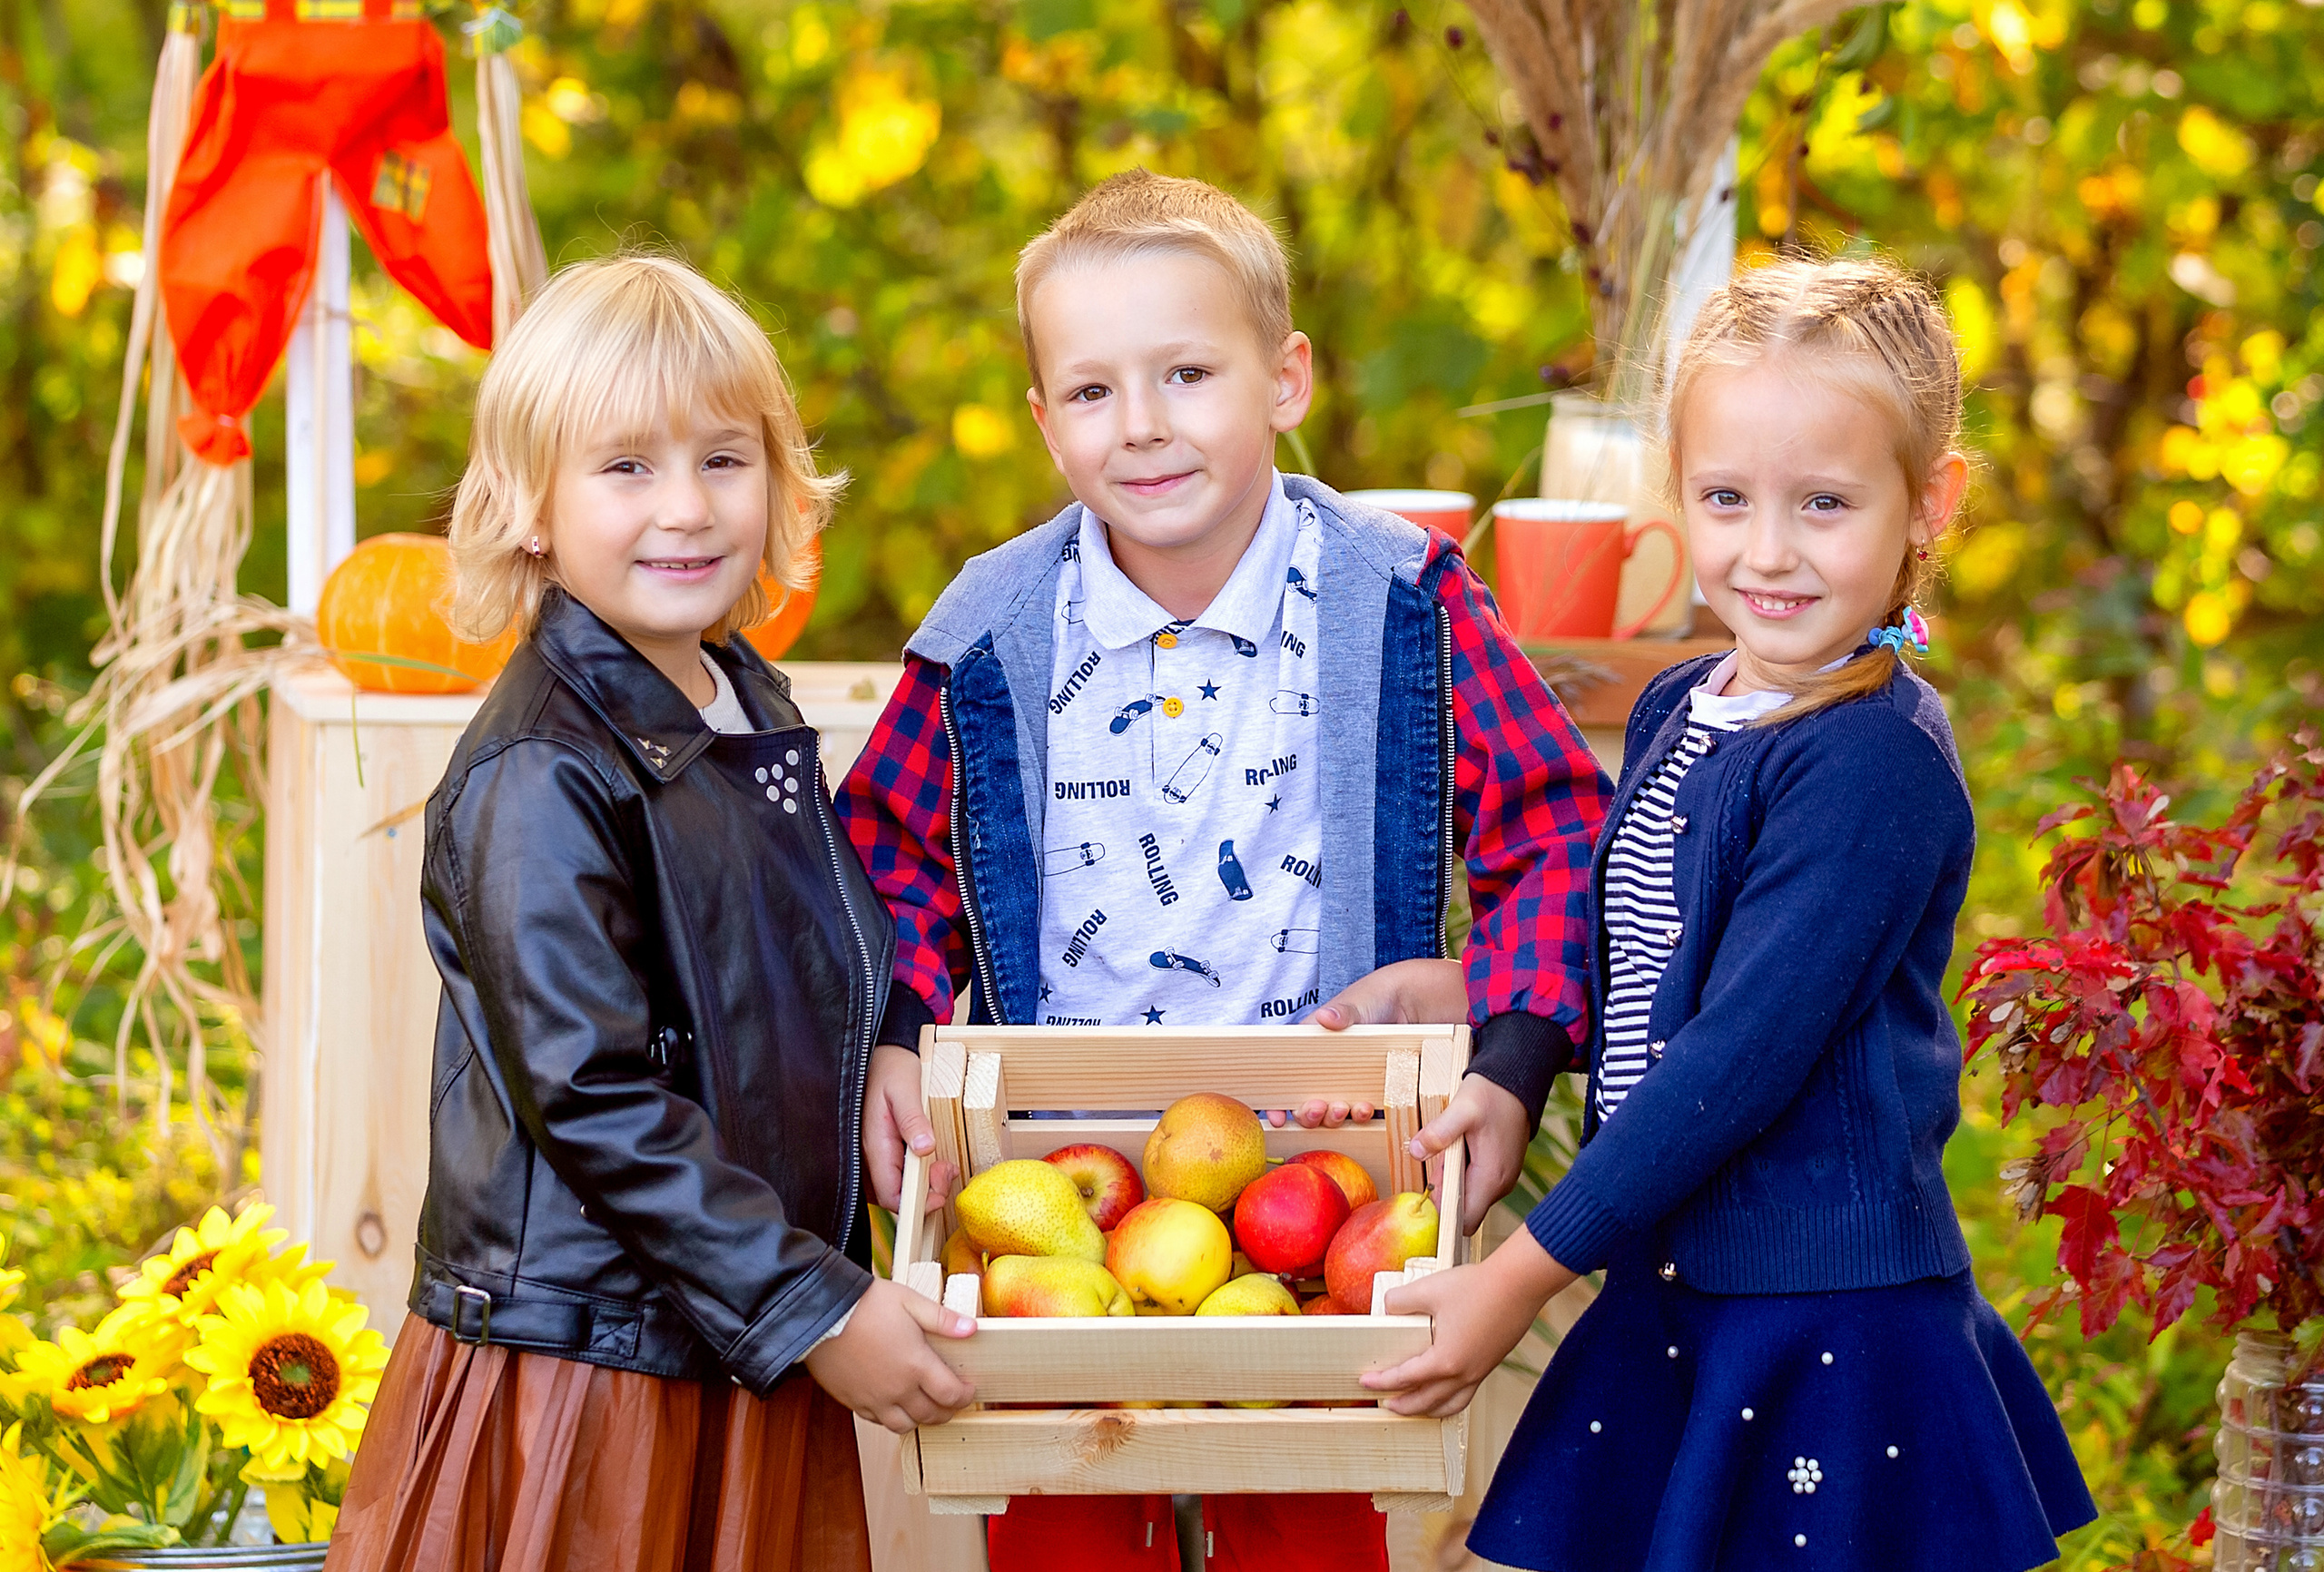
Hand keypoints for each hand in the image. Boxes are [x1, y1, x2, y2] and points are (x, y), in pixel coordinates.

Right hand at [803, 1277, 976, 1431]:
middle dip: (948, 1411)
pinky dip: (892, 1417)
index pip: (950, 1394)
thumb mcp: (909, 1302)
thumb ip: (942, 1319)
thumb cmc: (866, 1304)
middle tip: (952, 1400)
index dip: (965, 1395)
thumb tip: (971, 1329)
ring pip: (905, 1426)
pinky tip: (895, 1403)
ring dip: (920, 1419)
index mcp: (916, 1365)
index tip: (969, 1389)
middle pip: (931, 1415)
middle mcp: (897, 1389)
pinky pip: (878, 1421)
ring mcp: (874, 1399)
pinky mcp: (854, 1401)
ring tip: (925, 1406)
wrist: (821, 1314)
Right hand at [863, 1044, 954, 1210]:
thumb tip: (924, 1147)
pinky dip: (917, 1174)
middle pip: (893, 1196)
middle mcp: (871, 1153)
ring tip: (944, 1164)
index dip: (914, 1204)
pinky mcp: (884, 1148)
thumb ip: (913, 1119)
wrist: (881, 1051)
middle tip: (947, 1170)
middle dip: (924, 1194)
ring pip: (896, 1187)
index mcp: (874, 1143)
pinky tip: (931, 1157)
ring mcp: (876, 1152)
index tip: (939, 1193)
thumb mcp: (905, 1088)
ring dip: (923, 1184)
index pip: (889, 1194)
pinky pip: (897, 1173)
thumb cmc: (890, 1066)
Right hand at [1271, 959, 1463, 1127]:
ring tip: (1342, 1108)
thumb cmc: (1377, 997)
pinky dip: (1360, 1115)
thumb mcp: (1357, 1002)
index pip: (1285, 1076)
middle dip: (1307, 1114)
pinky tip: (1366, 1108)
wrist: (1416, 1004)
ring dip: (1332, 1117)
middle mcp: (1326, 1069)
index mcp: (1311, 1047)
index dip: (1276, 1101)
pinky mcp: (1370, 1090)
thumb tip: (1326, 1017)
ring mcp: (1348, 1082)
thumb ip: (1341, 1012)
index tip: (1275, 1116)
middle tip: (1316, 1108)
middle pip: (1305, 1103)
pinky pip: (1359, 1113)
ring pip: (1330, 1112)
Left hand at [1360, 1229, 1575, 1416]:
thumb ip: (1401, 1300)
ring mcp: (1480, 1371)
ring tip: (1415, 1407)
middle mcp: (1464, 1373)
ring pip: (1450, 1405)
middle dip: (1403, 1405)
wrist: (1520, 1284)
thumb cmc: (1478, 1287)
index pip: (1405, 1378)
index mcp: (1445, 1360)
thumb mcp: (1430, 1289)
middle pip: (1427, 1401)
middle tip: (1386, 1404)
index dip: (1383, 1382)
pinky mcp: (1490, 1363)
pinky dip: (1450, 1401)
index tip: (1365, 1382)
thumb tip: (1387, 1308)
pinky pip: (1467, 1395)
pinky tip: (1446, 1390)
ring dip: (1428, 1410)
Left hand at [1411, 1074, 1528, 1234]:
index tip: (1421, 1206)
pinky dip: (1459, 1175)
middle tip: (1430, 1170)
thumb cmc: (1493, 1095)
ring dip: (1449, 1185)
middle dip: (1442, 1199)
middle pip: (1464, 1212)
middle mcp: (1499, 1185)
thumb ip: (1439, 1133)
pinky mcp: (1498, 1170)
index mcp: (1491, 1178)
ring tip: (1444, 1155)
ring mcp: (1500, 1179)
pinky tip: (1453, 1152)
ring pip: (1467, 1198)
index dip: (1441, 1219)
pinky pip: (1474, 1184)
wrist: (1516, 1081)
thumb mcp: (1462, 1109)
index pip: (1464, 1222)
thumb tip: (1416, 1151)